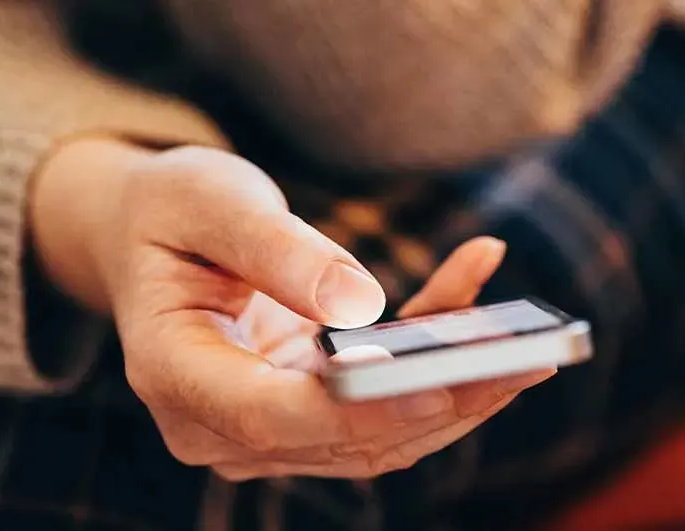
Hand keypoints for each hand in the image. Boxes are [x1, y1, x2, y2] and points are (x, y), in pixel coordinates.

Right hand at [30, 139, 553, 479]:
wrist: (155, 237)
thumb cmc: (172, 212)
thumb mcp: (210, 202)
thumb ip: (276, 249)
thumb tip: (363, 305)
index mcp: (173, 373)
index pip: (269, 415)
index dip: (358, 408)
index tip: (443, 383)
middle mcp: (214, 424)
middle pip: (338, 439)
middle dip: (436, 403)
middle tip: (526, 357)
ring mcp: (260, 429)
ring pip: (374, 438)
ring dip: (455, 394)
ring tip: (529, 340)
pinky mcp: (303, 414)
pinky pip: (380, 406)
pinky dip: (435, 366)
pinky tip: (474, 294)